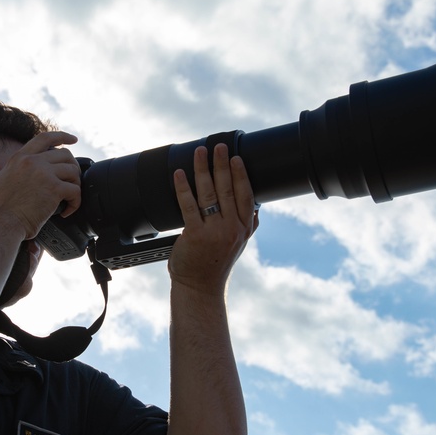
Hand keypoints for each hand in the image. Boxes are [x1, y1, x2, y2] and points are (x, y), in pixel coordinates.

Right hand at [0, 131, 82, 238]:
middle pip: (65, 155)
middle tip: (72, 182)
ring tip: (68, 199)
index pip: (45, 138)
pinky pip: (75, 191)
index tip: (73, 139)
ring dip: (75, 186)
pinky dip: (75, 202)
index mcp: (20, 158)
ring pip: (73, 171)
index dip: (62, 136)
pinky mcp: (53, 188)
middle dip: (73, 168)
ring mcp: (44, 173)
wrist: (0, 223)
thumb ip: (18, 169)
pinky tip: (68, 210)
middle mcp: (32, 161)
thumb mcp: (4, 178)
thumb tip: (28, 172)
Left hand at [168, 143, 258, 293]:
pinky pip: (189, 206)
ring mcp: (214, 232)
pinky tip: (179, 175)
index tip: (236, 157)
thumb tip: (255, 207)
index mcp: (243, 228)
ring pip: (209, 194)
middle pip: (228, 189)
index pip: (245, 195)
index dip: (241, 174)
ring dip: (203, 170)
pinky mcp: (195, 235)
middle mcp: (232, 229)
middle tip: (218, 146)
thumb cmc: (214, 264)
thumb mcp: (238, 245)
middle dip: (222, 165)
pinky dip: (184, 188)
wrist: (200, 287)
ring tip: (199, 153)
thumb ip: (246, 225)